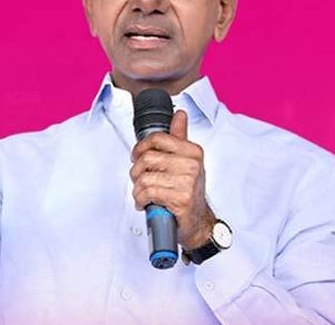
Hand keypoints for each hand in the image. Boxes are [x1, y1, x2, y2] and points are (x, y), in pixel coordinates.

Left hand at [130, 110, 215, 249]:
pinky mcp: (180, 199)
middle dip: (136, 172)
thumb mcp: (186, 160)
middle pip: (146, 159)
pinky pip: (148, 193)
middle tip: (139, 180)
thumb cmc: (188, 190)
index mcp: (192, 151)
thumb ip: (180, 136)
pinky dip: (141, 200)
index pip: (156, 138)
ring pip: (144, 178)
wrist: (198, 221)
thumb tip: (179, 114)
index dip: (140, 148)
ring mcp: (187, 182)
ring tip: (144, 194)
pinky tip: (146, 203)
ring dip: (138, 189)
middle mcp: (192, 164)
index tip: (137, 157)